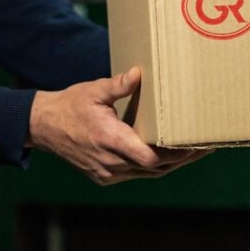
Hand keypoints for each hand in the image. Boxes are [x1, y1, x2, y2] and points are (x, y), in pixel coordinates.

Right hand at [27, 67, 210, 184]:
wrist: (43, 127)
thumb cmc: (70, 105)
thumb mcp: (93, 90)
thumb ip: (117, 85)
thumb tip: (138, 73)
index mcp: (109, 140)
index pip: (149, 157)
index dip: (175, 155)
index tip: (195, 145)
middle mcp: (110, 162)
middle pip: (156, 169)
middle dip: (183, 159)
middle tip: (206, 147)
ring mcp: (107, 173)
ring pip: (148, 175)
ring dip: (172, 165)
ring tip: (195, 153)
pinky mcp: (104, 177)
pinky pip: (136, 175)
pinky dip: (154, 168)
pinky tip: (169, 157)